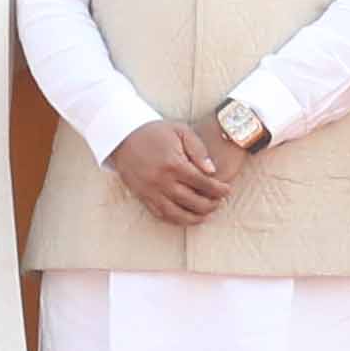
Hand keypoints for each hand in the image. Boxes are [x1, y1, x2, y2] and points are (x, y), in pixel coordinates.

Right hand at [113, 116, 239, 224]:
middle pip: (193, 202)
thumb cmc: (154, 132)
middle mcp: (162, 181)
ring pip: (178, 214)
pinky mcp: (143, 197)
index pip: (203, 183)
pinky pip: (161, 215)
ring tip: (207, 214)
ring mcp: (151, 192)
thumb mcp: (180, 131)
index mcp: (174, 164)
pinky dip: (176, 220)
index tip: (227, 190)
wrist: (122, 137)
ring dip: (196, 218)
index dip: (219, 189)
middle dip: (211, 204)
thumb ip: (198, 150)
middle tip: (220, 202)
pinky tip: (187, 218)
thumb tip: (212, 171)